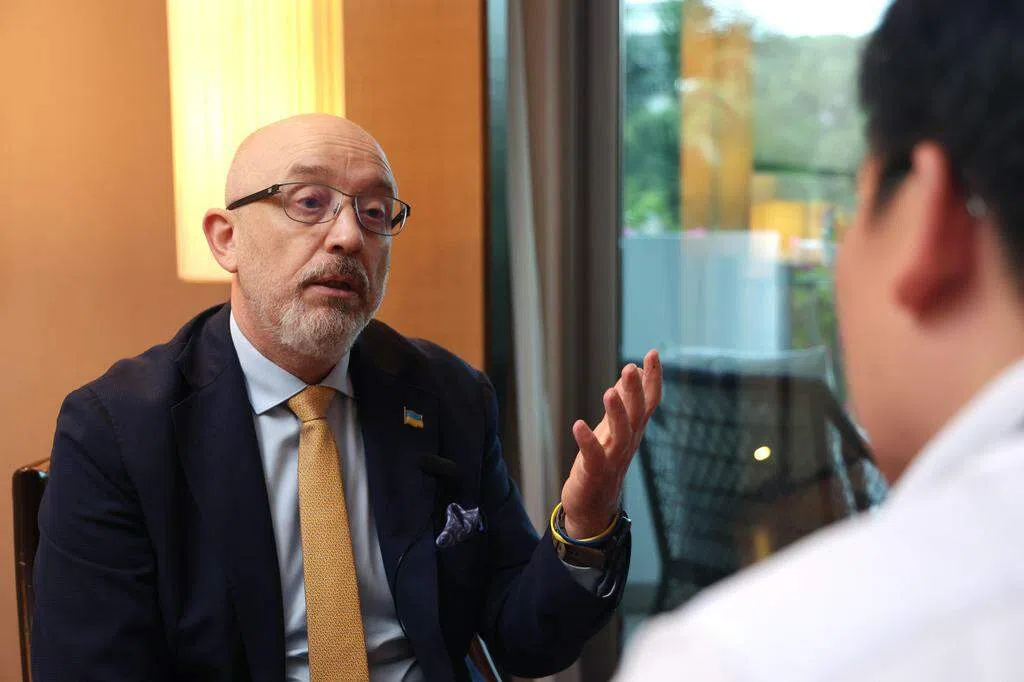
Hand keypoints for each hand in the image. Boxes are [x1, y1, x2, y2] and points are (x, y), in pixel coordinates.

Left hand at [559, 350, 661, 538]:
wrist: (593, 505)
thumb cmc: (603, 461)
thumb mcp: (614, 427)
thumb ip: (624, 401)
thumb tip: (633, 371)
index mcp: (633, 430)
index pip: (649, 401)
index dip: (653, 378)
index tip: (653, 354)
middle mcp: (628, 442)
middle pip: (637, 414)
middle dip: (635, 391)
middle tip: (630, 367)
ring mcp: (613, 458)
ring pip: (620, 434)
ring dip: (616, 413)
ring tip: (609, 392)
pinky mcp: (595, 472)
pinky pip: (594, 455)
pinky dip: (587, 440)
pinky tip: (578, 425)